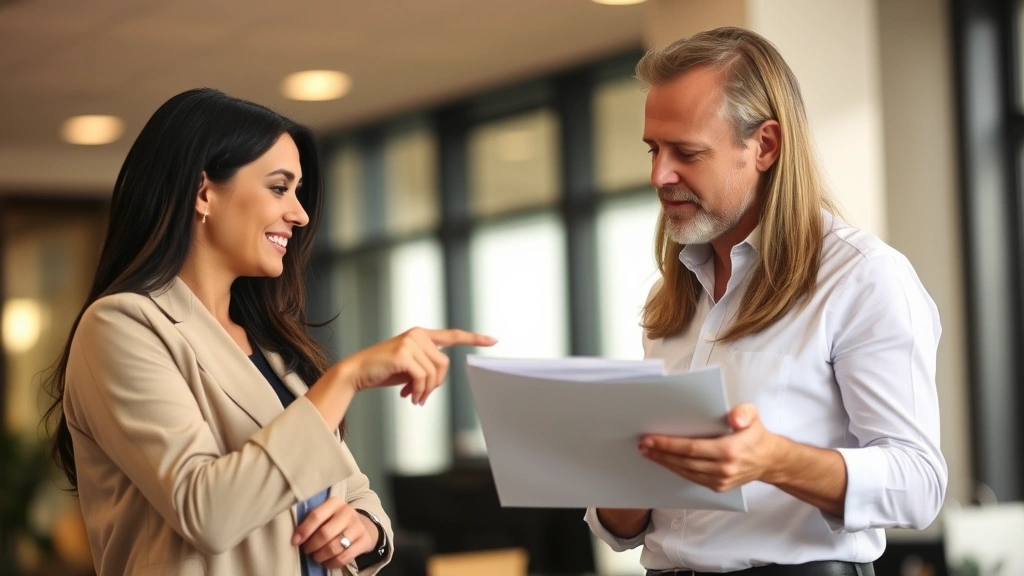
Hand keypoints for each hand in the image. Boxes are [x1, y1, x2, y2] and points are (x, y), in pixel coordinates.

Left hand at [291, 498, 376, 568]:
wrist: (364, 526)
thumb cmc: (337, 521)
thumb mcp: (327, 514)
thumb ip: (313, 520)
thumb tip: (296, 537)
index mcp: (335, 503)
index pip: (316, 516)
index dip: (304, 530)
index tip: (295, 541)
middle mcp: (348, 512)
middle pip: (324, 534)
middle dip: (312, 545)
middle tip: (307, 550)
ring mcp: (358, 527)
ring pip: (334, 548)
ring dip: (320, 556)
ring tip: (316, 557)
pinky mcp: (364, 541)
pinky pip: (344, 557)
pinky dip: (332, 563)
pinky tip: (327, 562)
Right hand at [338, 327, 496, 404]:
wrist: (357, 372)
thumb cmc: (383, 370)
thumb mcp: (409, 367)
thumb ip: (426, 366)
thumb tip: (437, 380)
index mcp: (421, 335)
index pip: (453, 335)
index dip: (474, 338)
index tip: (493, 340)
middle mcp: (417, 335)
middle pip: (444, 364)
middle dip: (435, 384)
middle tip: (421, 397)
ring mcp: (410, 342)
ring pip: (434, 372)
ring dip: (426, 391)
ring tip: (414, 398)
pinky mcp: (403, 353)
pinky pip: (422, 377)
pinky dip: (419, 391)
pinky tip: (409, 397)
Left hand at [639, 403, 780, 492]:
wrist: (769, 460)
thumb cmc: (755, 434)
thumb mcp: (754, 415)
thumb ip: (744, 413)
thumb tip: (733, 418)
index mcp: (730, 450)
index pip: (691, 448)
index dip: (668, 444)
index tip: (650, 438)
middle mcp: (724, 468)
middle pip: (684, 462)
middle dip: (660, 453)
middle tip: (642, 445)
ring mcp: (721, 480)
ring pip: (685, 472)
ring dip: (664, 462)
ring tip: (648, 453)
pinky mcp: (718, 487)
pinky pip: (692, 478)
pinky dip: (676, 470)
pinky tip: (665, 461)